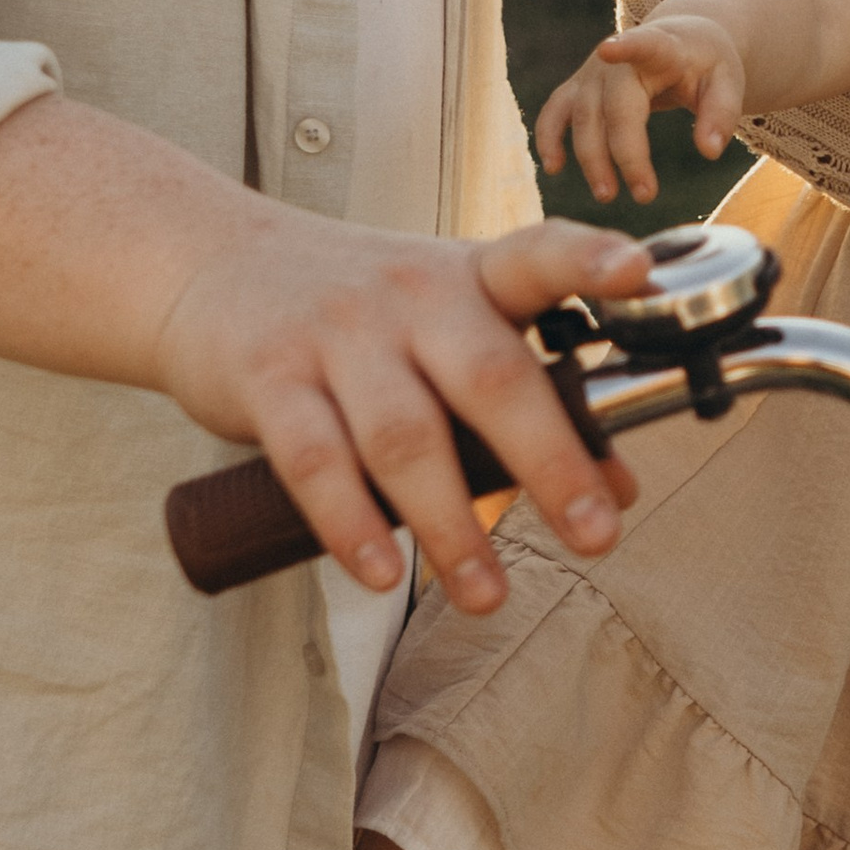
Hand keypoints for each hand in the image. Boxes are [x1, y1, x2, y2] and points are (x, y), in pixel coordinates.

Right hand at [153, 215, 651, 616]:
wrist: (210, 261)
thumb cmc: (360, 312)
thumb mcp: (449, 327)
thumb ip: (529, 396)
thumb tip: (619, 486)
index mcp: (470, 276)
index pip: (539, 254)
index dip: (590, 261)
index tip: (639, 275)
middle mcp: (411, 295)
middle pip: (491, 377)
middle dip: (551, 462)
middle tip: (597, 535)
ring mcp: (337, 333)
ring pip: (404, 435)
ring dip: (451, 525)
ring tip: (487, 595)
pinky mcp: (269, 376)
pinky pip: (315, 459)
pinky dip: (351, 524)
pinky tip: (380, 573)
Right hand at [536, 18, 746, 204]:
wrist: (680, 40)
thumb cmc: (705, 65)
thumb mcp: (727, 82)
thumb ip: (721, 115)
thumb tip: (709, 151)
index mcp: (661, 48)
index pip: (644, 45)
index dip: (626, 47)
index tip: (608, 49)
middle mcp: (618, 58)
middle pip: (614, 106)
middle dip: (624, 153)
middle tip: (645, 195)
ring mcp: (593, 72)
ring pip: (582, 117)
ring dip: (591, 159)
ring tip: (608, 195)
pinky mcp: (578, 87)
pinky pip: (555, 111)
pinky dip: (548, 138)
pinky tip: (553, 167)